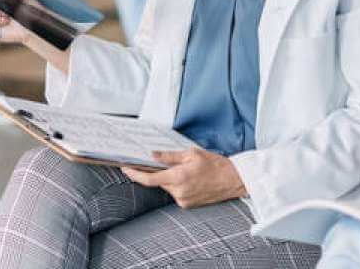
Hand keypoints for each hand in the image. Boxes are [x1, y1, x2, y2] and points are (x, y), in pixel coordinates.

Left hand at [121, 148, 246, 208]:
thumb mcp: (192, 154)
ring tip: (185, 170)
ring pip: (167, 187)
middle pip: (158, 182)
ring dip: (169, 178)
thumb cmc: (215, 165)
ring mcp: (183, 200)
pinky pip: (175, 193)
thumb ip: (169, 156)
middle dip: (156, 172)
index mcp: (179, 177)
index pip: (149, 179)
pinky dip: (177, 185)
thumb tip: (152, 155)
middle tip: (161, 162)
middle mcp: (179, 192)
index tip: (125, 168)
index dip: (135, 174)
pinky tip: (190, 179)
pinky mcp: (187, 205)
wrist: (234, 180)